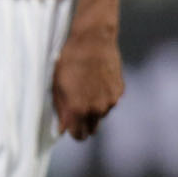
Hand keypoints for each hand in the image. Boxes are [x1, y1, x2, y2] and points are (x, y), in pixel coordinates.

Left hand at [51, 25, 122, 139]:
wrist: (93, 40)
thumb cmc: (69, 61)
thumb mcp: (57, 85)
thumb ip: (60, 109)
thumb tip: (62, 129)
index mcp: (79, 109)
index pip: (78, 135)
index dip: (72, 132)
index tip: (69, 126)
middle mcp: (97, 109)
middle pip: (91, 129)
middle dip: (83, 124)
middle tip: (76, 110)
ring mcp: (111, 101)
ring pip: (101, 115)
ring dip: (93, 109)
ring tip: (85, 89)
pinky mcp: (119, 91)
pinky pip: (110, 102)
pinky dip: (103, 97)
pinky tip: (96, 82)